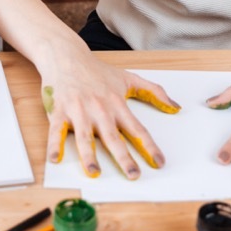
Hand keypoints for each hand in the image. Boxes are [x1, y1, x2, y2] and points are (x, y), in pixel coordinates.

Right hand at [42, 53, 179, 179]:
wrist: (66, 56)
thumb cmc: (97, 71)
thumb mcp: (129, 78)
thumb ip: (154, 92)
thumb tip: (175, 108)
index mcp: (117, 104)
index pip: (136, 129)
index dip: (149, 146)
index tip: (158, 162)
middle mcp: (99, 109)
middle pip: (113, 137)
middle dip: (123, 157)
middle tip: (133, 175)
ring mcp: (78, 110)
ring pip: (85, 136)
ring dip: (89, 155)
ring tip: (94, 172)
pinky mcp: (59, 111)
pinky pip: (56, 130)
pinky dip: (54, 144)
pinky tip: (55, 159)